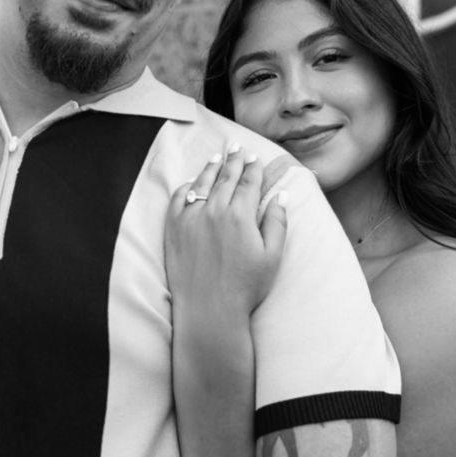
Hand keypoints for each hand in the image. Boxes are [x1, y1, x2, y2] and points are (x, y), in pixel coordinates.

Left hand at [165, 144, 286, 319]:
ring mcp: (191, 217)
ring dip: (212, 167)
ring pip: (203, 183)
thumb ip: (277, 222)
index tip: (255, 157)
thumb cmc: (245, 287)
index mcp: (241, 215)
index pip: (249, 182)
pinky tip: (193, 182)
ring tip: (218, 157)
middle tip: (237, 147)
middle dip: (233, 160)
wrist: (209, 310)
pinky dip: (187, 186)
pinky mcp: (174, 228)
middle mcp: (215, 210)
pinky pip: (179, 198)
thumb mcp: (272, 256)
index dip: (253, 168)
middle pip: (226, 177)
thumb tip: (282, 195)